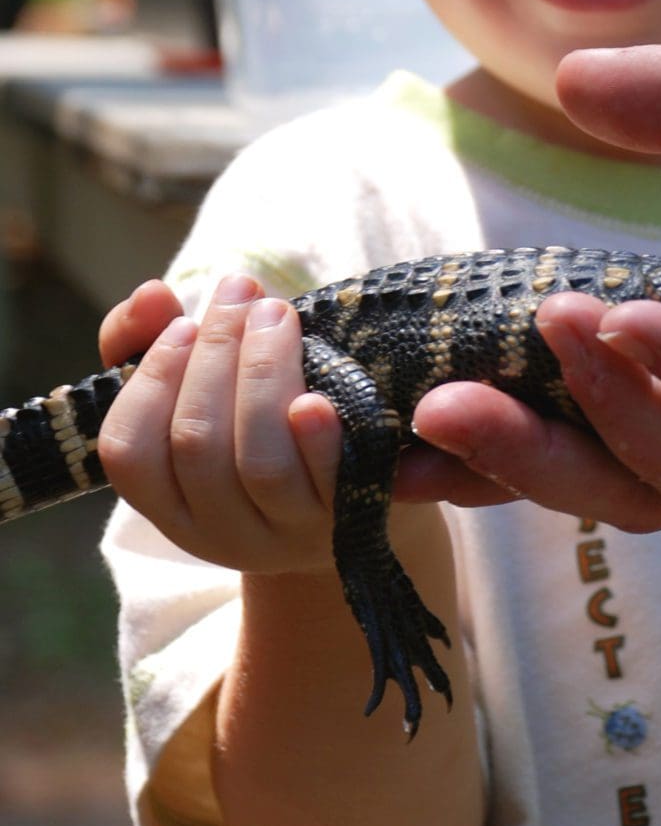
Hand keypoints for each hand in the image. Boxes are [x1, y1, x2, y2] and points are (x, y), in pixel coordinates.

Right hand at [97, 274, 341, 574]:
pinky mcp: (349, 521)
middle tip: (240, 293)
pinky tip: (318, 395)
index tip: (184, 323)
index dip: (152, 381)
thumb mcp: (201, 391)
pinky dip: (317, 438)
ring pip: (259, 463)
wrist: (365, 491)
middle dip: (216, 354)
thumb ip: (152, 341)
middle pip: (198, 444)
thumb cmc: (262, 428)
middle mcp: (220, 530)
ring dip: (264, 375)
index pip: (129, 451)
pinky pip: (327, 483)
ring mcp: (286, 533)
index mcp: (171, 504)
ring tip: (275, 315)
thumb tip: (151, 295)